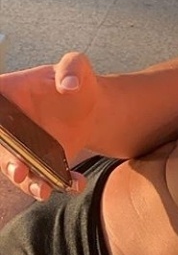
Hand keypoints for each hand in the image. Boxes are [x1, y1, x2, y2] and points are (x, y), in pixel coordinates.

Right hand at [0, 53, 101, 199]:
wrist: (92, 106)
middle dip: (7, 163)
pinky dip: (60, 184)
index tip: (0, 137)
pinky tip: (75, 182)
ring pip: (18, 170)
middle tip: (19, 171)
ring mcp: (23, 148)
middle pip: (1, 146)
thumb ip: (71, 67)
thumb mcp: (76, 65)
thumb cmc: (76, 79)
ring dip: (28, 183)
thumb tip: (69, 84)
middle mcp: (9, 126)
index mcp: (8, 94)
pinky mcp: (41, 164)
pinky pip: (46, 179)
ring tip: (43, 189)